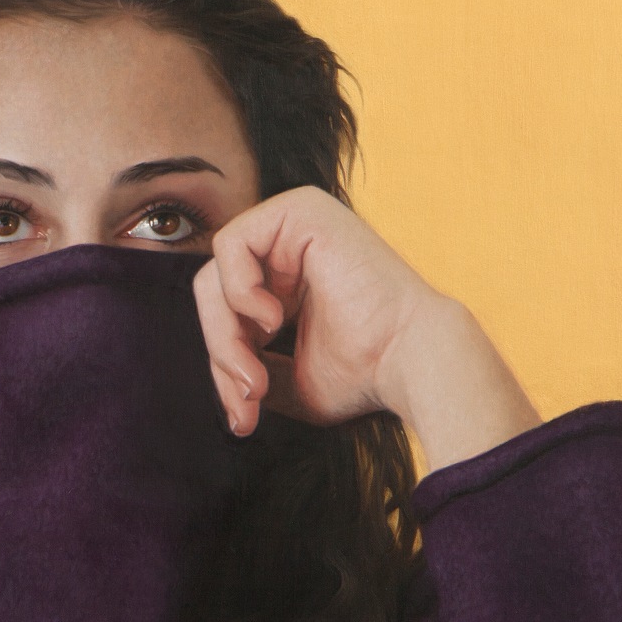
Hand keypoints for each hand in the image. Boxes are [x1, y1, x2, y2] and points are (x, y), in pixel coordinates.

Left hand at [192, 185, 449, 436]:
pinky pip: (231, 244)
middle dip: (222, 353)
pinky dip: (238, 291)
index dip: (224, 364)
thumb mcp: (286, 380)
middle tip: (248, 395)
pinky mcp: (301, 208)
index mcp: (285, 278)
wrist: (410, 360)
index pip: (223, 313)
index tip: (245, 413)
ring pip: (214, 276)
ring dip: (226, 335)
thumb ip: (247, 367)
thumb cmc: (362, 373)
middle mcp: (288, 246)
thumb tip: (223, 386)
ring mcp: (294, 223)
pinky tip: (273, 320)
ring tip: (257, 373)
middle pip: (212, 295)